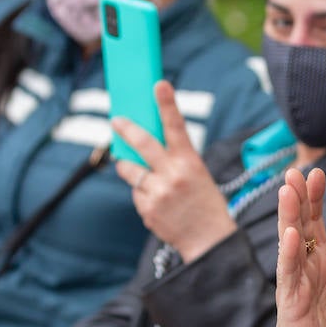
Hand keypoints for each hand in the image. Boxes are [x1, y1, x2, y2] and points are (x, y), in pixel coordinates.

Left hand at [114, 80, 237, 262]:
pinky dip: (143, 195)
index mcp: (190, 163)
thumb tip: (144, 147)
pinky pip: (136, 194)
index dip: (167, 103)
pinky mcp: (147, 209)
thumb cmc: (206, 205)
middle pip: (142, 143)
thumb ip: (176, 160)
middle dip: (125, 129)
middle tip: (117, 121)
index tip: (159, 84)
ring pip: (130, 171)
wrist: (209, 242)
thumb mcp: (198, 175)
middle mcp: (172, 175)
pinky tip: (158, 205)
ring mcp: (158, 193)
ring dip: (130, 169)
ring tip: (143, 176)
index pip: (177, 126)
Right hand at [273, 167, 325, 326]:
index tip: (318, 173)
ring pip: (290, 244)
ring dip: (288, 217)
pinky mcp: (290, 302)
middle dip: (298, 198)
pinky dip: (289, 254)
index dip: (316, 199)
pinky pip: (289, 274)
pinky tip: (289, 234)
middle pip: (300, 225)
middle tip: (296, 171)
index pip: (317, 223)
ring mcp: (295, 282)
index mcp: (322, 262)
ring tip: (288, 190)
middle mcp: (305, 267)